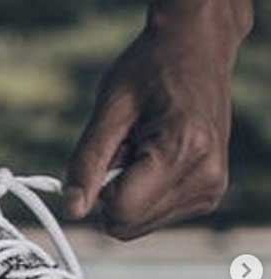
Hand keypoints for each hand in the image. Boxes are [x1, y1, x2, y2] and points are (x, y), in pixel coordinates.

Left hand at [65, 0, 252, 239]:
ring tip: (143, 148)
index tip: (106, 156)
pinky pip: (152, 216)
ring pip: (138, 225)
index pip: (121, 212)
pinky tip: (154, 157)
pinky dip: (142, 193)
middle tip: (126, 149)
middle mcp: (205, 179)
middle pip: (128, 225)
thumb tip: (72, 209)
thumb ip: (87, 164)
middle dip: (112, 193)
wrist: (195, 49)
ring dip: (128, 192)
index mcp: (184, 152)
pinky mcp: (208, 195)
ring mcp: (210, 191)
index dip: (98, 192)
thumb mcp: (109, 109)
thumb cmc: (152, 68)